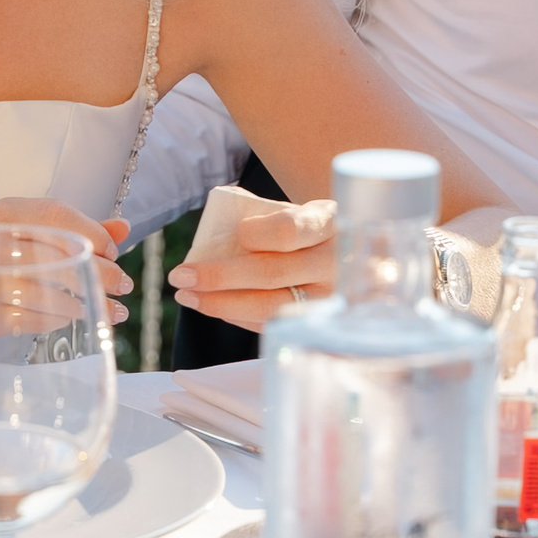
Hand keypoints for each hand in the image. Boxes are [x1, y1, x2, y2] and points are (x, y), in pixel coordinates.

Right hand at [0, 198, 133, 325]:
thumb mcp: (28, 232)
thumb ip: (76, 229)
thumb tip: (123, 228)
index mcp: (5, 214)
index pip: (56, 216)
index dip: (91, 234)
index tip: (113, 253)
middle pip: (56, 256)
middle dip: (99, 274)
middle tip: (124, 287)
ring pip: (44, 292)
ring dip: (81, 303)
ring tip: (102, 310)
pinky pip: (27, 320)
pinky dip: (54, 321)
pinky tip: (68, 320)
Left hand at [167, 199, 335, 331]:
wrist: (358, 257)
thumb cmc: (315, 230)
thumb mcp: (303, 212)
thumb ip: (270, 219)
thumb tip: (215, 237)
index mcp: (331, 223)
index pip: (290, 230)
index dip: (257, 233)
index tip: (236, 233)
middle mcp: (337, 264)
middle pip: (271, 273)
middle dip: (218, 276)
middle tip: (180, 274)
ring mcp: (333, 301)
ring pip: (269, 307)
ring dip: (220, 303)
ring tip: (188, 295)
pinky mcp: (321, 326)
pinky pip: (272, 324)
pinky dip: (238, 316)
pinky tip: (214, 306)